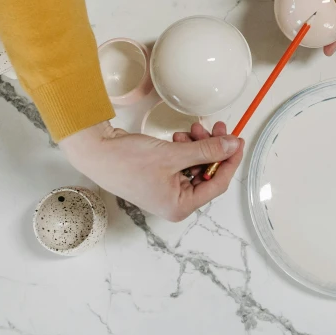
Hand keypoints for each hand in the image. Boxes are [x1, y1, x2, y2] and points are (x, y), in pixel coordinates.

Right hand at [60, 121, 243, 221]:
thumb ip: (206, 150)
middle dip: (212, 149)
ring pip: (195, 165)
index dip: (230, 161)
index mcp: (180, 206)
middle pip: (207, 173)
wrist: (97, 153)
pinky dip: (185, 148)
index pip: (218, 183)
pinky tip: (179, 136)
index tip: (237, 141)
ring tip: (192, 129)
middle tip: (216, 128)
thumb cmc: (127, 162)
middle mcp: (175, 202)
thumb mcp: (173, 154)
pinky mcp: (159, 176)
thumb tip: (232, 146)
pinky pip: (182, 162)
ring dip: (198, 146)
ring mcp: (166, 189)